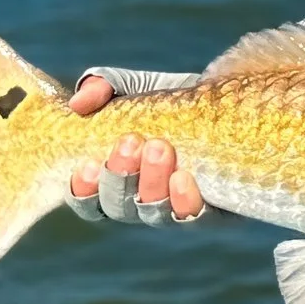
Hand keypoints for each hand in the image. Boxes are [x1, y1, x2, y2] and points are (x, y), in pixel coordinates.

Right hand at [68, 78, 207, 224]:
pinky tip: (183, 176)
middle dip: (119, 175)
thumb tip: (78, 104)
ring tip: (159, 146)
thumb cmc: (168, 101)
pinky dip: (184, 200)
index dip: (82, 191)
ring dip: (151, 181)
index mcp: (115, 180)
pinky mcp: (214, 209)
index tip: (86, 164)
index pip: (88, 201)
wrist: (226, 104)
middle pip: (118, 208)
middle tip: (130, 140)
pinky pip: (194, 216)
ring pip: (153, 213)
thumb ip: (101, 86)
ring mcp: (176, 208)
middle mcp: (142, 201)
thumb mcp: (132, 87)